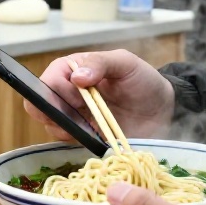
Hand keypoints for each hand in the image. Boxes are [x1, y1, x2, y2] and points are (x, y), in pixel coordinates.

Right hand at [25, 50, 174, 141]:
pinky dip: (75, 140)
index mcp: (73, 69)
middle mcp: (68, 93)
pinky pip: (67, 140)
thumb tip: (77, 77)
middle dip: (52, 113)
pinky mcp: (83, 136)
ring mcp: (75, 116)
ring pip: (51, 124)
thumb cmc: (144, 81)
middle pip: (41, 104)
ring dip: (64, 128)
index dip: (53, 91)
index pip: (48, 80)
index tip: (74, 99)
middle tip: (73, 120)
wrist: (164, 110)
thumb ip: (100, 64)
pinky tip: (92, 137)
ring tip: (88, 129)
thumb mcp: (125, 63)